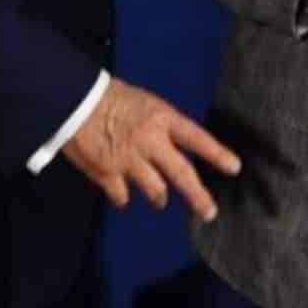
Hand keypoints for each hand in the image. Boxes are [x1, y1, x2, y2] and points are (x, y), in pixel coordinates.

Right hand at [61, 77, 240, 220]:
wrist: (73, 101)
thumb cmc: (108, 96)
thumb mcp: (143, 101)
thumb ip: (160, 124)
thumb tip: (171, 142)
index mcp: (161, 118)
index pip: (197, 138)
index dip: (217, 154)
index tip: (234, 168)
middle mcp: (150, 141)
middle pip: (182, 174)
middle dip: (198, 196)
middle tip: (209, 212)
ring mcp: (129, 160)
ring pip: (156, 191)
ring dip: (159, 198)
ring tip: (160, 200)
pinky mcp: (107, 174)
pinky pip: (123, 196)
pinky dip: (124, 197)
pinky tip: (122, 195)